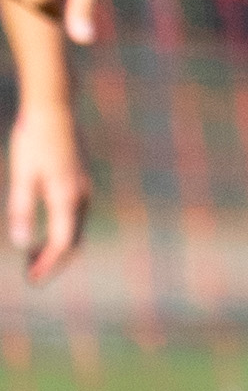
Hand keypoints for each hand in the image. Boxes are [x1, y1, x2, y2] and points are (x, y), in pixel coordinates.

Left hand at [7, 103, 80, 281]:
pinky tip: (45, 230)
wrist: (54, 109)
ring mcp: (83, 189)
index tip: (32, 281)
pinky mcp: (79, 181)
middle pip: (72, 240)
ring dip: (57, 246)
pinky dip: (61, 230)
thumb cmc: (33, 141)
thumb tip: (21, 245)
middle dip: (53, 260)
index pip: (62, 244)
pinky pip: (75, 216)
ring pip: (75, 229)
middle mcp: (81, 197)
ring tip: (34, 257)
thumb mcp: (22, 176)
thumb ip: (22, 209)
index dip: (47, 265)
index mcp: (66, 198)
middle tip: (31, 275)